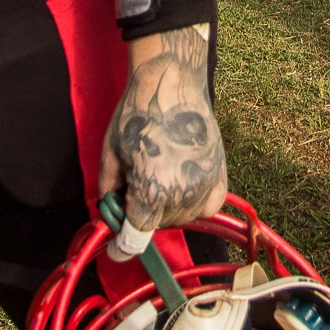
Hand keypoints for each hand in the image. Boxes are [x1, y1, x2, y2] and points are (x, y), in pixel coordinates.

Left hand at [99, 23, 225, 254]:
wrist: (170, 80)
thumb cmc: (135, 113)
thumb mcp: (110, 155)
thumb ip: (109, 193)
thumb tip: (112, 217)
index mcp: (153, 190)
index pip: (136, 238)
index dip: (121, 247)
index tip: (116, 248)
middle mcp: (183, 192)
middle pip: (159, 227)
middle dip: (142, 217)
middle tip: (132, 191)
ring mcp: (206, 182)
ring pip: (184, 218)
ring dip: (167, 210)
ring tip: (156, 180)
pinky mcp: (220, 170)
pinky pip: (209, 205)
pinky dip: (195, 203)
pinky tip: (182, 186)